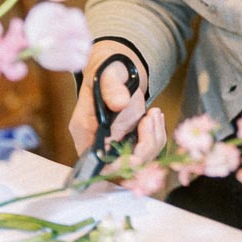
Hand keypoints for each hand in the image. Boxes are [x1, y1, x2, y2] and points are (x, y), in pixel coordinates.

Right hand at [68, 40, 165, 163]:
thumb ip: (111, 88)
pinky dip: (157, 135)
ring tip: (153, 113)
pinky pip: (149, 152)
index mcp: (84, 132)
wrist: (117, 72)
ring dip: (154, 138)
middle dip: (144, 148)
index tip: (136, 157)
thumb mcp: (108, 74)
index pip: (97, 165)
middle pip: (122, 169)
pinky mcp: (131, 145)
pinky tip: (154, 116)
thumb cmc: (108, 72)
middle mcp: (98, 146)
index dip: (117, 167)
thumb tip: (120, 103)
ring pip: (140, 162)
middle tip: (150, 118)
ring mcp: (116, 147)